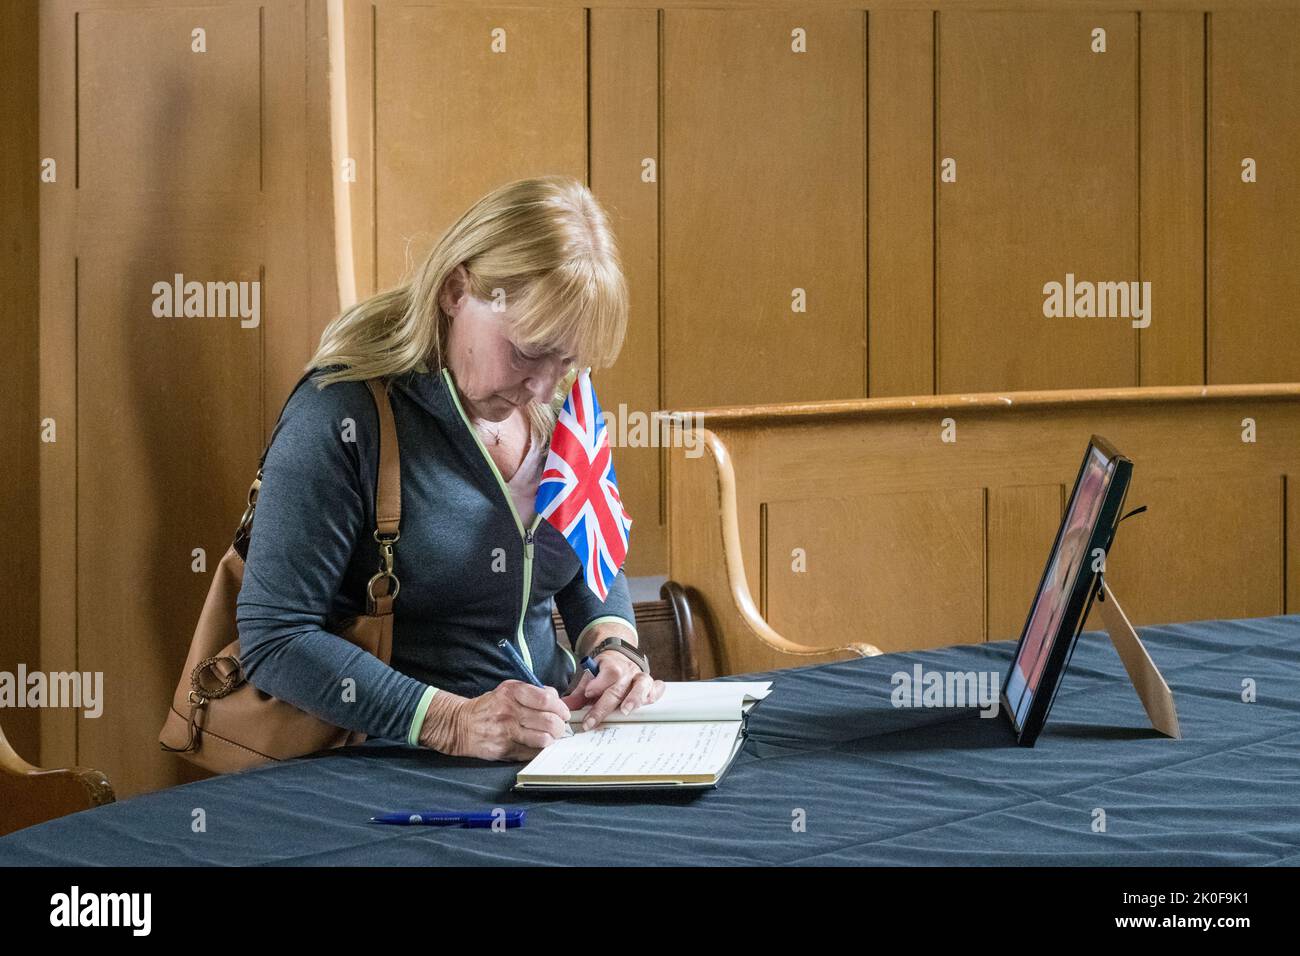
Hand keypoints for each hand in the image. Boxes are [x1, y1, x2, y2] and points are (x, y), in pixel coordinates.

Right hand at [419, 680, 570, 760]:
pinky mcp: (505, 750)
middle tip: (560, 728)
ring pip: (544, 739)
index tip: (564, 713)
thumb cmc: (490, 707)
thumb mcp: (508, 690)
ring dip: (552, 740)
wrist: (461, 725)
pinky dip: (539, 750)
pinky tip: (537, 745)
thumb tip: (557, 700)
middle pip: (549, 721)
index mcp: (512, 692)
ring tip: (550, 737)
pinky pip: (532, 753)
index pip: (546, 699)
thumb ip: (533, 692)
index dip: (561, 708)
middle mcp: (509, 711)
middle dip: (560, 726)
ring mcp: (507, 732)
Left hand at [560, 651, 665, 730]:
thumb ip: (578, 695)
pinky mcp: (650, 684)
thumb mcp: (589, 678)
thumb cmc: (603, 672)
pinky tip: (649, 701)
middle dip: (605, 705)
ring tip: (625, 711)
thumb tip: (564, 708)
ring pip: (642, 684)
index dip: (599, 683)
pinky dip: (655, 693)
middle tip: (592, 720)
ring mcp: (640, 677)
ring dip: (634, 697)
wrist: (619, 657)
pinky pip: (657, 687)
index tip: (589, 693)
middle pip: (618, 688)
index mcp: (611, 666)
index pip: (607, 673)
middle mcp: (627, 671)